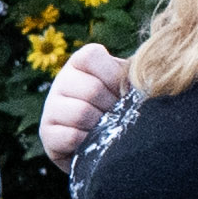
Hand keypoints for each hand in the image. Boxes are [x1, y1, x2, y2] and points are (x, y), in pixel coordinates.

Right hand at [39, 46, 129, 172]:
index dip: (113, 77)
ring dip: (101, 125)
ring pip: (80, 113)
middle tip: (118, 115)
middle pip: (91, 90)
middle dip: (111, 107)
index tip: (122, 91)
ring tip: (107, 129)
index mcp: (80, 62)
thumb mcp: (128, 85)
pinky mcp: (46, 132)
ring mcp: (51, 106)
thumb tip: (151, 74)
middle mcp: (61, 80)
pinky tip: (92, 142)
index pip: (91, 56)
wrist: (107, 142)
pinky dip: (87, 141)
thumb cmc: (121, 106)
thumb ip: (134, 75)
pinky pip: (70, 136)